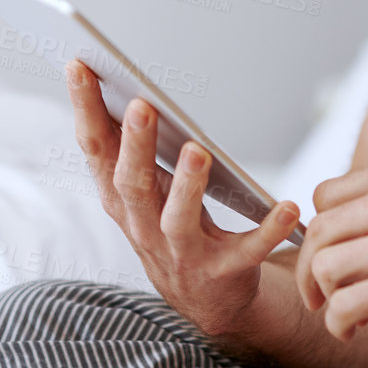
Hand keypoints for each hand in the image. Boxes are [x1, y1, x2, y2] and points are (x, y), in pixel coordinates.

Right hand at [65, 60, 299, 335]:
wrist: (207, 301)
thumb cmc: (173, 227)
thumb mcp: (143, 189)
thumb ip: (129, 147)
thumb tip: (121, 84)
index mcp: (120, 198)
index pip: (95, 150)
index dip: (85, 110)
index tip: (79, 65)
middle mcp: (143, 227)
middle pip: (131, 184)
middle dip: (135, 146)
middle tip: (141, 105)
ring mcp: (182, 253)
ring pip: (177, 220)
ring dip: (186, 186)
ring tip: (198, 150)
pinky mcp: (224, 272)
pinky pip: (246, 251)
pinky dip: (267, 230)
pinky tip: (288, 206)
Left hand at [295, 155, 367, 348]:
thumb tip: (315, 232)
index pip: (324, 195)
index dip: (319, 233)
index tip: (330, 259)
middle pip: (319, 231)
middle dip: (311, 269)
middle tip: (322, 296)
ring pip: (323, 266)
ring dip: (326, 297)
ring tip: (350, 313)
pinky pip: (342, 305)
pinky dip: (338, 324)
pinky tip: (355, 330)